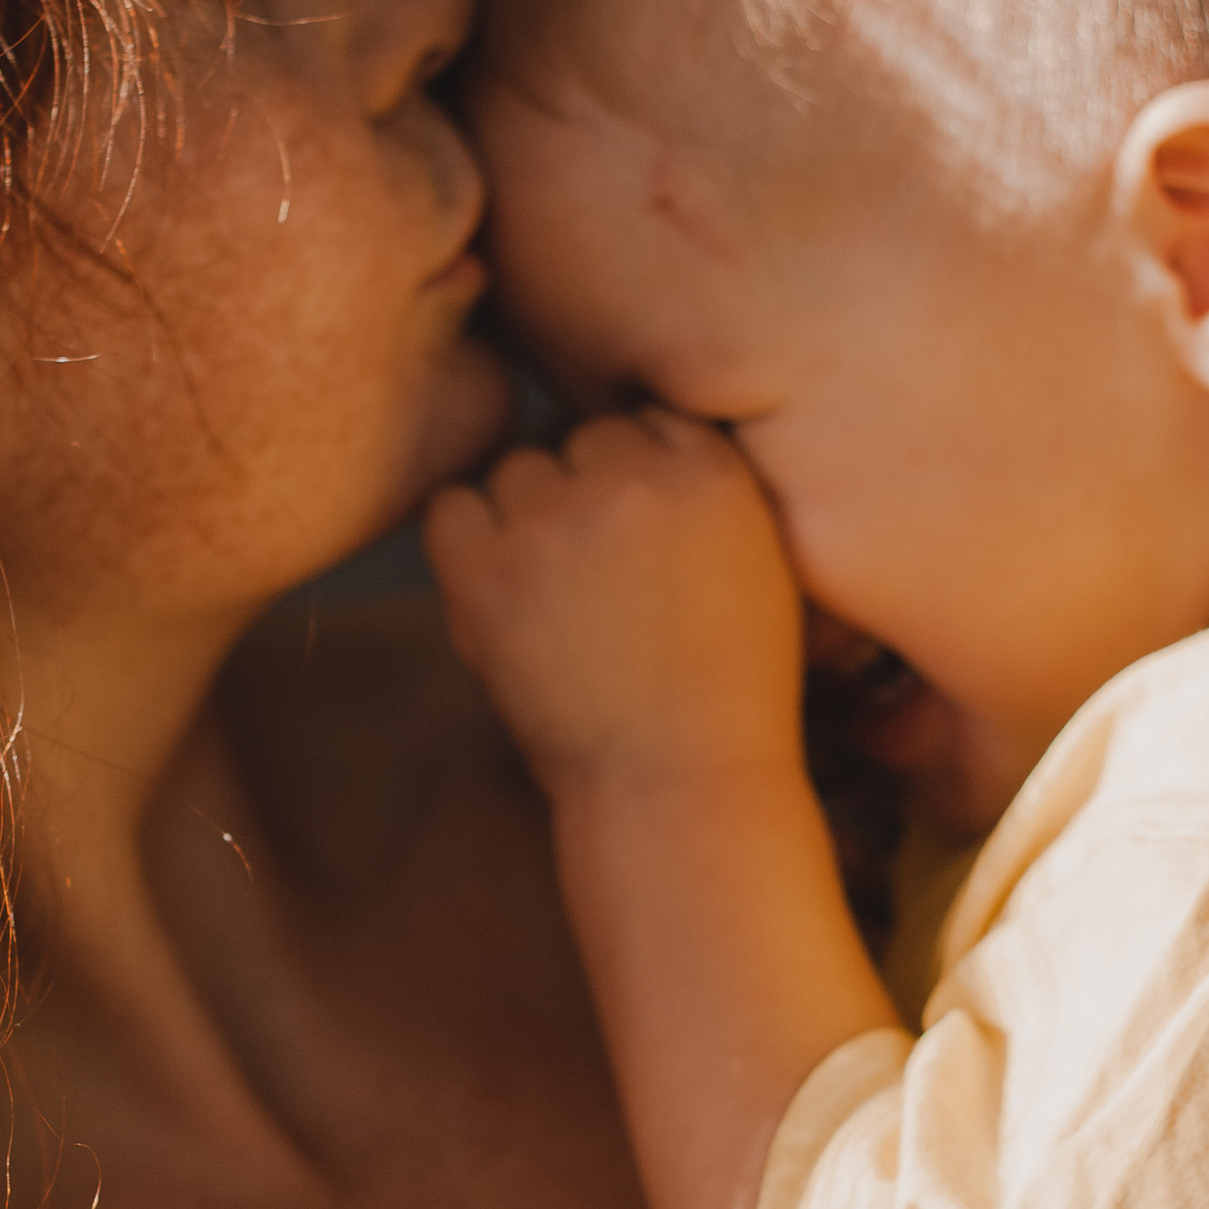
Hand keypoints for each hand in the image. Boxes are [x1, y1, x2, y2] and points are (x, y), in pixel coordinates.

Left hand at [425, 408, 804, 799]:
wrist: (678, 788)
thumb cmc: (724, 696)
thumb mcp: (757, 570)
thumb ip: (705, 490)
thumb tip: (636, 432)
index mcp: (713, 472)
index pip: (647, 421)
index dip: (638, 481)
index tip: (642, 545)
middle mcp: (634, 479)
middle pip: (580, 438)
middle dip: (584, 497)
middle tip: (598, 583)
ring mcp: (557, 521)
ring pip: (518, 469)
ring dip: (526, 521)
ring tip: (558, 604)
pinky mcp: (489, 569)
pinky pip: (450, 507)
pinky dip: (466, 542)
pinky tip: (500, 595)